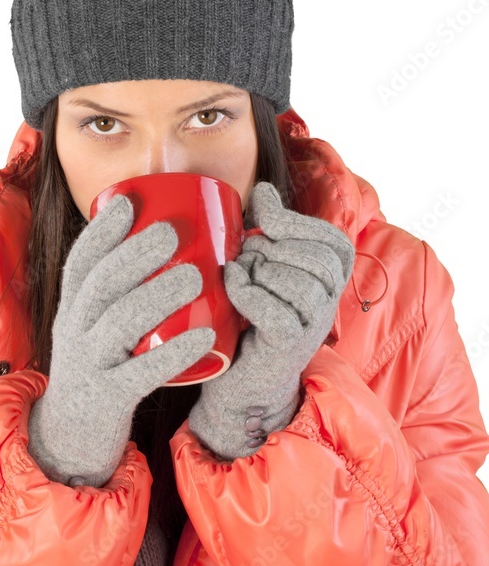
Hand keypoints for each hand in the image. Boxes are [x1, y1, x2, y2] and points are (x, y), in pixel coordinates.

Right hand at [27, 193, 215, 487]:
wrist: (69, 441)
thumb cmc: (97, 372)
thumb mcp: (92, 331)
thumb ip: (117, 298)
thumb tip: (164, 250)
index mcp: (72, 312)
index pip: (79, 264)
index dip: (100, 232)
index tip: (126, 203)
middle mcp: (74, 333)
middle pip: (100, 286)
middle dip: (134, 254)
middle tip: (171, 233)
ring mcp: (89, 366)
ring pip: (119, 323)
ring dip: (157, 295)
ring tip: (195, 276)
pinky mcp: (108, 399)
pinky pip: (140, 373)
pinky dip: (173, 354)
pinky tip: (203, 337)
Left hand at [188, 181, 354, 460]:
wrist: (239, 376)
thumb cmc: (248, 312)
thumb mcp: (261, 262)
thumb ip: (268, 228)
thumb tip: (264, 189)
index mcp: (332, 274)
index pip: (328, 237)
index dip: (291, 223)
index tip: (260, 223)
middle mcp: (332, 300)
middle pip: (314, 258)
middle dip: (272, 248)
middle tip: (244, 259)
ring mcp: (314, 325)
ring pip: (299, 283)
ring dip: (260, 271)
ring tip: (238, 275)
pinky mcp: (291, 347)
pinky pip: (277, 310)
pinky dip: (248, 293)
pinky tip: (232, 286)